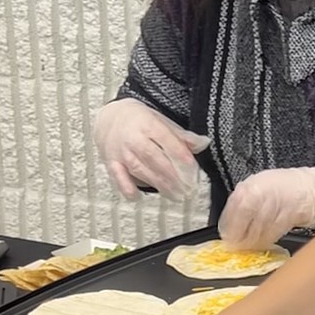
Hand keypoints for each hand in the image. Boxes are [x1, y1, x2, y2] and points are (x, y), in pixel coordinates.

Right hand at [94, 98, 209, 200]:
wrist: (111, 118)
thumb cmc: (141, 121)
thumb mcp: (163, 122)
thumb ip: (182, 135)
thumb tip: (203, 143)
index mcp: (149, 125)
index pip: (167, 140)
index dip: (180, 155)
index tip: (192, 168)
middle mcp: (134, 139)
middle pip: (154, 158)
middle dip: (172, 175)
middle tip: (187, 188)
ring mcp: (122, 152)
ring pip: (140, 169)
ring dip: (157, 184)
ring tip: (174, 195)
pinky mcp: (112, 163)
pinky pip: (118, 177)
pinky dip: (126, 187)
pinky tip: (136, 197)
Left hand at [218, 161, 314, 250]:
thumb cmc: (288, 189)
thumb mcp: (262, 187)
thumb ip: (247, 202)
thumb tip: (233, 224)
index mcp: (251, 186)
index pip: (233, 210)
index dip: (230, 228)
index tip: (229, 239)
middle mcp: (261, 192)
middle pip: (243, 220)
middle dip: (240, 237)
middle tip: (239, 247)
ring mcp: (275, 202)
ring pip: (257, 228)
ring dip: (253, 241)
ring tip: (252, 247)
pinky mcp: (289, 214)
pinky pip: (273, 231)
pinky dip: (268, 240)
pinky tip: (266, 243)